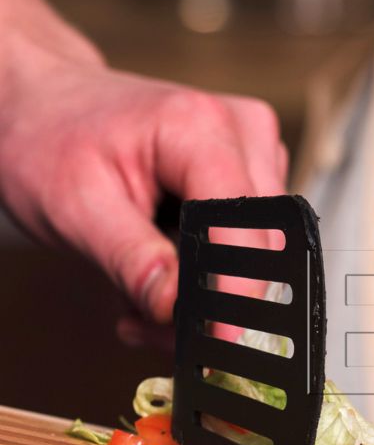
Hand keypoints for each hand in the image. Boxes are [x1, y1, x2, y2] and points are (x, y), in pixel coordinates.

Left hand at [0, 38, 286, 327]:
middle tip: (145, 322)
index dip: (234, 290)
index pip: (246, 227)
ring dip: (204, 287)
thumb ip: (131, 260)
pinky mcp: (251, 167)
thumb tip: (177, 308)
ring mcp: (253, 147)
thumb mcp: (74, 206)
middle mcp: (243, 131)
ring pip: (260, 250)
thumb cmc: (48, 138)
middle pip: (260, 244)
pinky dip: (207, 268)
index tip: (214, 339)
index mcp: (200, 127)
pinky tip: (163, 265)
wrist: (41, 104)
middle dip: (208, 297)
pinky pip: (249, 237)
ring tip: (141, 290)